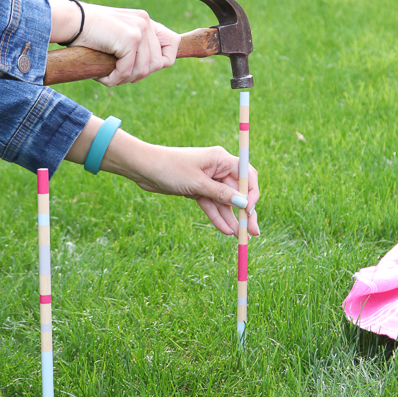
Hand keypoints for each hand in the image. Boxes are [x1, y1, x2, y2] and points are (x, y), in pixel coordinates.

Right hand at [48, 0, 179, 86]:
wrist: (70, 22)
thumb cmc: (89, 34)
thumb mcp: (118, 36)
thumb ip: (136, 47)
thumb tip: (151, 68)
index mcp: (145, 20)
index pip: (173, 43)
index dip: (163, 61)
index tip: (145, 68)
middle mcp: (146, 22)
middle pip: (158, 64)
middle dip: (139, 75)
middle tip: (119, 76)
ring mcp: (139, 30)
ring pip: (144, 70)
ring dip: (126, 79)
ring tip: (110, 77)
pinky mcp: (130, 39)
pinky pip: (128, 71)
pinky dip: (115, 79)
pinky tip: (103, 77)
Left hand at [130, 144, 259, 236]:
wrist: (143, 168)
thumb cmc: (170, 168)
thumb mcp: (197, 183)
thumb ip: (221, 194)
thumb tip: (244, 204)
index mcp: (221, 159)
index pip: (247, 175)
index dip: (252, 193)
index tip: (249, 210)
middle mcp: (218, 169)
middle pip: (238, 192)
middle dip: (246, 212)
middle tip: (254, 232)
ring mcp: (208, 180)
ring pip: (225, 202)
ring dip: (232, 219)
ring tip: (240, 237)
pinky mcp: (198, 190)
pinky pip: (212, 205)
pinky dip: (218, 217)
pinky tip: (226, 230)